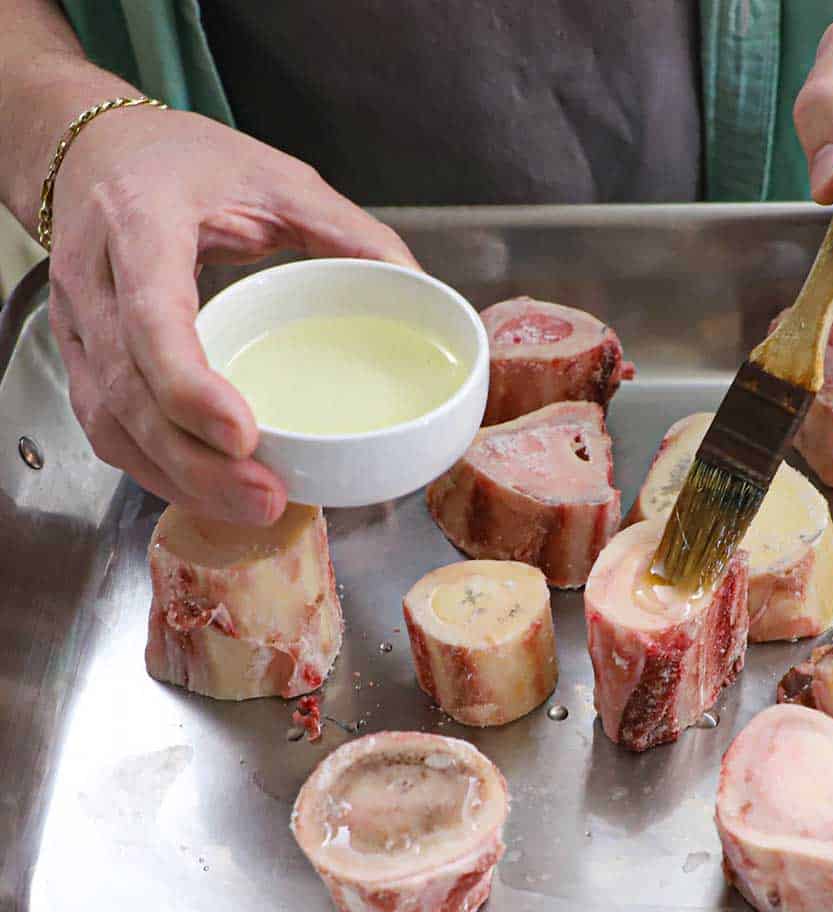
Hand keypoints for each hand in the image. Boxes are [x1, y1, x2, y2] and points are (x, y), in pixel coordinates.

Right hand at [48, 108, 418, 524]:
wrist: (94, 151)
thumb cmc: (183, 163)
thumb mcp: (273, 176)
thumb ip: (344, 228)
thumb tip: (418, 285)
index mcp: (141, 222)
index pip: (152, 315)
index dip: (189, 384)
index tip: (242, 435)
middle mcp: (97, 280)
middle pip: (128, 391)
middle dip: (196, 461)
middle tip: (267, 498)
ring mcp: (81, 327)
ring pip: (111, 423)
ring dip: (179, 479)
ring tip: (253, 508)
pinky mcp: (84, 361)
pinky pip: (109, 431)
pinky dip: (158, 472)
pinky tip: (209, 493)